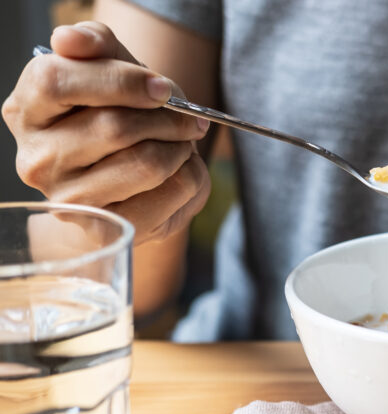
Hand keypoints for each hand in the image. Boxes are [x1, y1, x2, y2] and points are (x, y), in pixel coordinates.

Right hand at [2, 21, 210, 243]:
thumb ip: (94, 44)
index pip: (58, 81)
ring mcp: (67, 198)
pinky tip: (180, 171)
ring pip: (146, 163)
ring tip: (182, 144)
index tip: (162, 87)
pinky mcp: (105, 226)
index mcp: (26, 109)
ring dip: (180, 148)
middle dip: (166, 118)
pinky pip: (168, 195)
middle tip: (189, 119)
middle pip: (114, 126)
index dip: (120, 80)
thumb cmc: (115, 116)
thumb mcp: (109, 71)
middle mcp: (36, 157)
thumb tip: (69, 39)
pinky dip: (189, 177)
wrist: (127, 183)